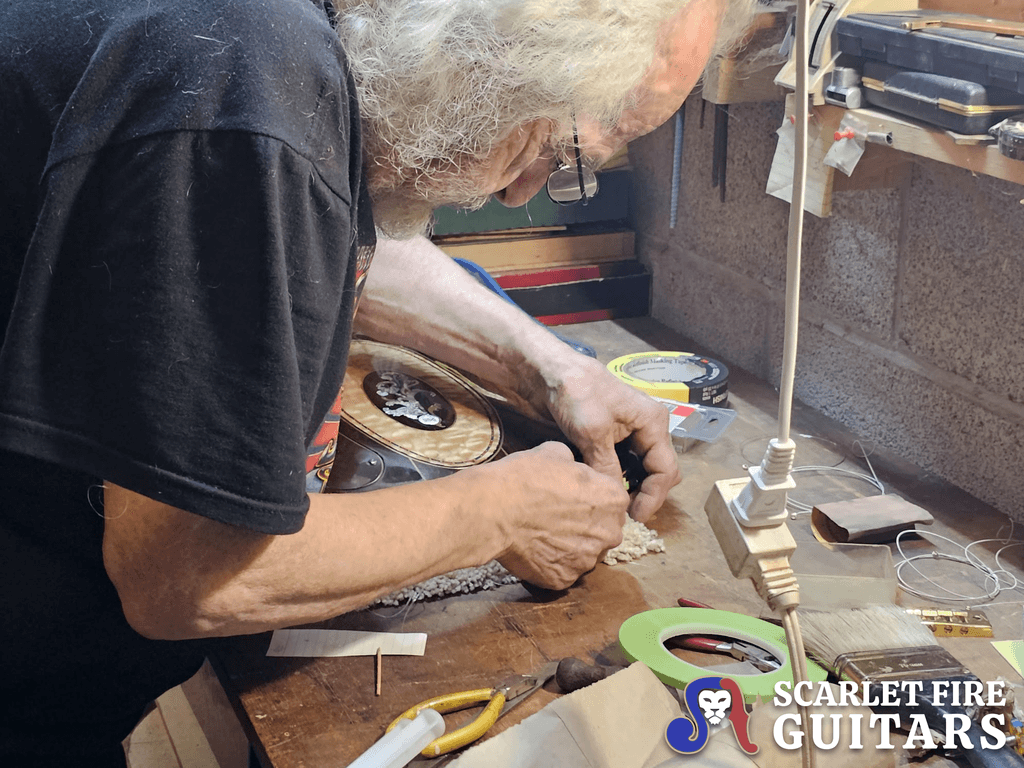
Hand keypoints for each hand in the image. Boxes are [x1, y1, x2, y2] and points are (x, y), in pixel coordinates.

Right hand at [479, 442, 629, 589]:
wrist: (493, 510)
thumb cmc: (524, 478)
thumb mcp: (555, 452)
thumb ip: (574, 464)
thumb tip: (572, 467)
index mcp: (613, 499)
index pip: (612, 500)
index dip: (591, 497)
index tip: (572, 496)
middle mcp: (609, 533)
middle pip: (603, 530)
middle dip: (585, 524)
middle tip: (557, 515)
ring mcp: (587, 560)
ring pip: (584, 553)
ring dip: (569, 545)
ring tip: (542, 532)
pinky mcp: (564, 580)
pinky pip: (563, 570)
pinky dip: (551, 562)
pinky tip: (534, 548)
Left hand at [539, 355, 680, 522]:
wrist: (549, 371)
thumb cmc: (576, 393)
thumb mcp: (593, 433)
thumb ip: (607, 467)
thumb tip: (615, 499)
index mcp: (652, 422)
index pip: (666, 469)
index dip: (654, 496)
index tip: (635, 517)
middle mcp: (647, 428)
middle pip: (658, 471)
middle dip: (646, 494)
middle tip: (624, 514)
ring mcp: (631, 432)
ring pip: (641, 469)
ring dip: (632, 488)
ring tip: (613, 505)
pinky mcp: (613, 436)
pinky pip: (624, 463)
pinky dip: (618, 478)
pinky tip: (603, 489)